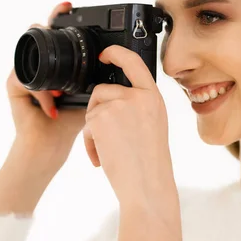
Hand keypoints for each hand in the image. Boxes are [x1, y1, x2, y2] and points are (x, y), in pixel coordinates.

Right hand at [6, 1, 85, 173]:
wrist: (51, 147)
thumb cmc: (72, 123)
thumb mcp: (90, 95)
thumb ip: (99, 78)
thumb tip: (124, 61)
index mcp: (57, 64)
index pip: (58, 35)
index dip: (61, 18)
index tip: (70, 5)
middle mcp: (39, 64)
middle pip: (38, 35)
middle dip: (47, 24)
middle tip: (57, 18)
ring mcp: (24, 73)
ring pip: (29, 53)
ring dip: (43, 59)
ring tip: (58, 75)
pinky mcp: (14, 86)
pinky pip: (25, 79)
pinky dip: (42, 93)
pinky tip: (55, 104)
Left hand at [83, 45, 176, 205]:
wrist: (147, 187)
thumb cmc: (150, 164)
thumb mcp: (152, 125)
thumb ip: (137, 107)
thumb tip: (109, 99)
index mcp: (153, 97)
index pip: (134, 62)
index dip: (117, 53)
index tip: (105, 54)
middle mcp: (138, 97)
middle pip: (103, 90)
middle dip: (98, 111)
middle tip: (109, 138)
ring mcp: (119, 105)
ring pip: (92, 108)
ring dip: (94, 130)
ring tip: (108, 152)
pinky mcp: (101, 118)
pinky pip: (86, 125)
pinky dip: (90, 143)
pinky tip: (102, 158)